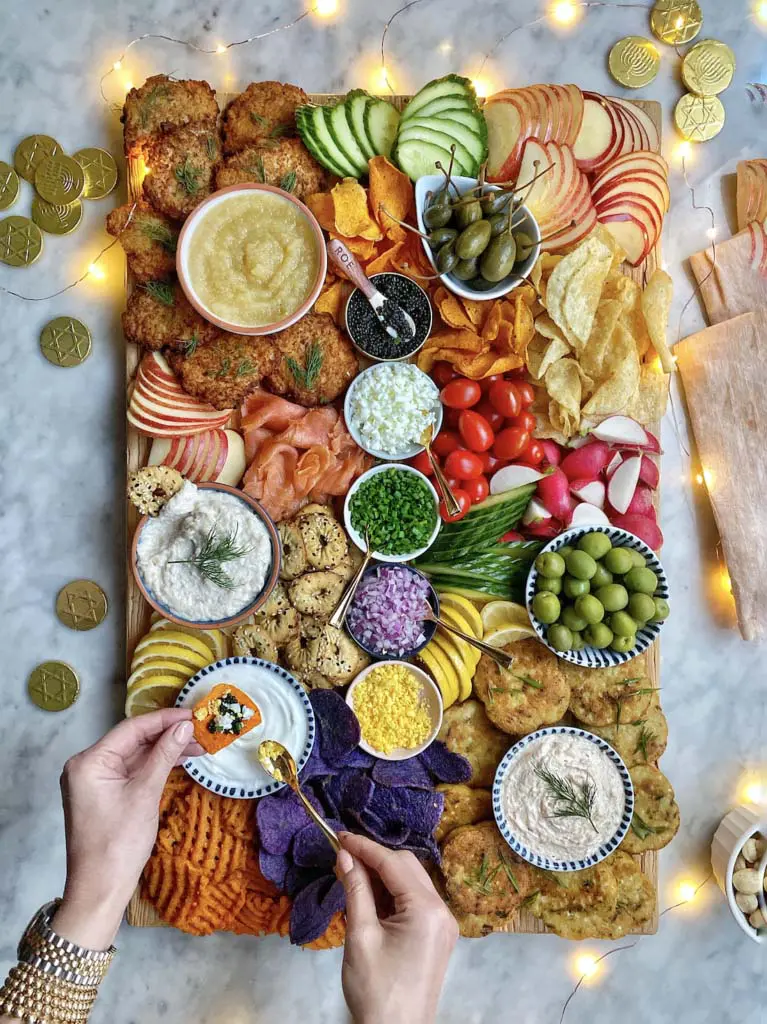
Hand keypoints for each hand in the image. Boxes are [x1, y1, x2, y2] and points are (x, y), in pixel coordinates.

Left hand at [52, 709, 202, 950]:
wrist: (100, 890)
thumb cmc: (119, 843)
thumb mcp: (145, 794)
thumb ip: (165, 755)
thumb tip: (185, 726)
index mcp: (89, 761)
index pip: (132, 729)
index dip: (165, 719)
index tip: (194, 714)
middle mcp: (87, 765)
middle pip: (132, 740)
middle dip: (167, 735)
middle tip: (201, 731)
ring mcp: (94, 781)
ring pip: (134, 755)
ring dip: (164, 750)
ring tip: (198, 746)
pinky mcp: (104, 794)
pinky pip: (131, 771)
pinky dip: (154, 766)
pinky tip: (179, 761)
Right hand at [336, 832, 457, 1023]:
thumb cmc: (376, 990)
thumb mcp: (361, 937)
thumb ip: (356, 890)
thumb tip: (345, 855)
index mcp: (427, 910)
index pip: (393, 863)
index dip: (364, 847)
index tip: (339, 836)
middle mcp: (442, 911)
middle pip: (407, 867)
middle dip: (375, 859)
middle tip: (342, 857)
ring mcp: (443, 924)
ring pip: (411, 882)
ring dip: (383, 875)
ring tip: (352, 876)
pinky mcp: (437, 936)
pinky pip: (415, 902)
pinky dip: (392, 894)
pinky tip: (370, 897)